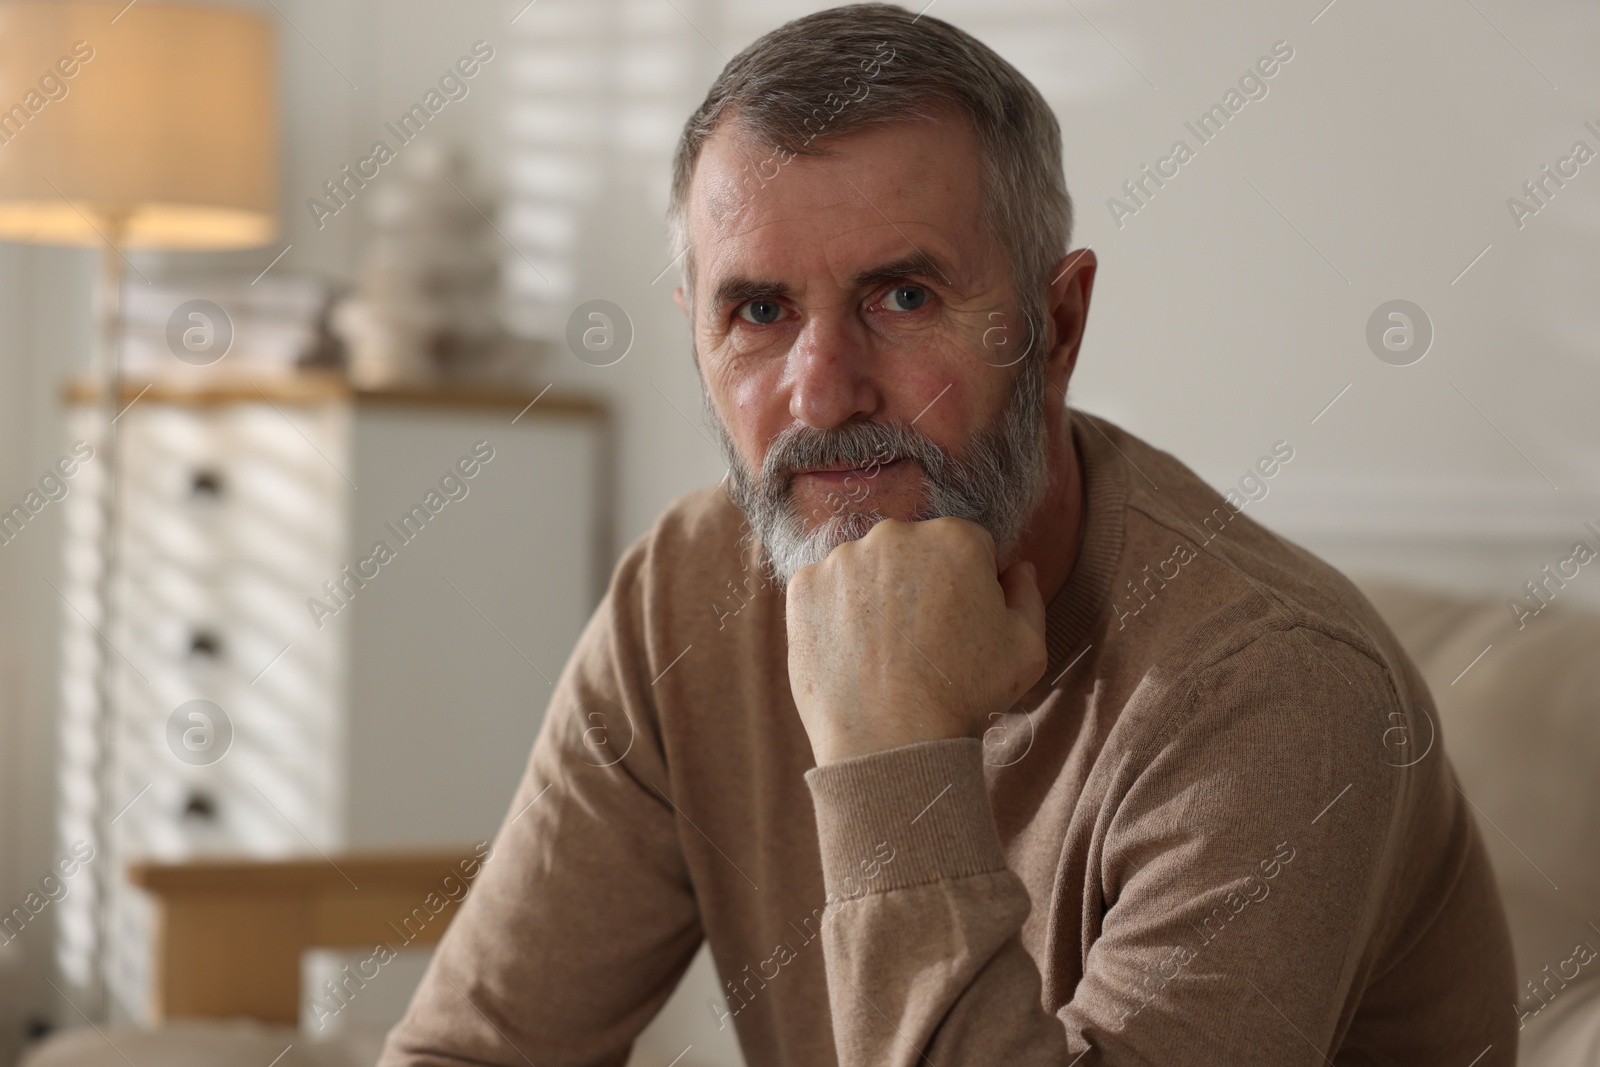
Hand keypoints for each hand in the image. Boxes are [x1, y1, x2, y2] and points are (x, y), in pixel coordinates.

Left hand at [785, 516, 1047, 764]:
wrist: (891, 741)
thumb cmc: (964, 696)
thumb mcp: (1026, 648)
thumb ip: (1027, 595)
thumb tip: (1017, 568)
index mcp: (954, 537)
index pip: (967, 546)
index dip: (969, 585)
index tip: (960, 622)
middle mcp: (895, 534)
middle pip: (913, 550)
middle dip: (920, 582)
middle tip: (921, 639)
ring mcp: (843, 559)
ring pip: (867, 568)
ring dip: (875, 595)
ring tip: (884, 651)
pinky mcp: (804, 586)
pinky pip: (825, 590)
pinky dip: (835, 613)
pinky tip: (852, 651)